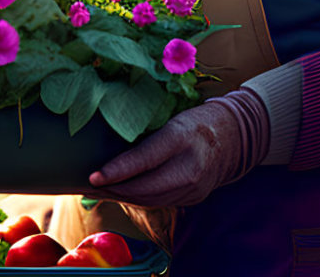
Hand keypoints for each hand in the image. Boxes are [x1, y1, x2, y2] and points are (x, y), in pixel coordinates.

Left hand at [87, 90, 266, 206]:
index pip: (146, 158)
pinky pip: (159, 202)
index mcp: (183, 137)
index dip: (117, 170)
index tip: (93, 176)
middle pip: (145, 186)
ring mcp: (195, 187)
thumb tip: (107, 145)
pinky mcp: (194, 198)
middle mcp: (190, 165)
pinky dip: (138, 199)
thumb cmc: (193, 120)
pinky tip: (121, 193)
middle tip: (87, 186)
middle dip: (113, 189)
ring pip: (150, 199)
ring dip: (122, 197)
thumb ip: (146, 133)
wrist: (233, 137)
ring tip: (98, 191)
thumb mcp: (171, 117)